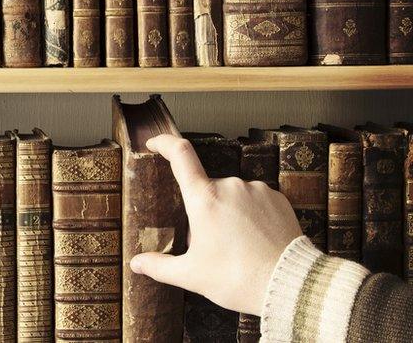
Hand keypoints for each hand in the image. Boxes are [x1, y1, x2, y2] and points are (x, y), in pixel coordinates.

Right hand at [129, 134, 302, 315]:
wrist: (290, 285)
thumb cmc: (238, 278)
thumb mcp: (192, 275)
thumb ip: (160, 266)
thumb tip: (137, 264)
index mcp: (204, 198)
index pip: (179, 154)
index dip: (164, 143)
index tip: (154, 144)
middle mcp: (230, 185)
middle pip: (206, 190)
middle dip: (203, 211)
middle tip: (210, 245)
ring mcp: (257, 190)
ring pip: (231, 196)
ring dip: (228, 214)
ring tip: (237, 249)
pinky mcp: (278, 199)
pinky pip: (255, 201)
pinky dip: (250, 216)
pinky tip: (254, 242)